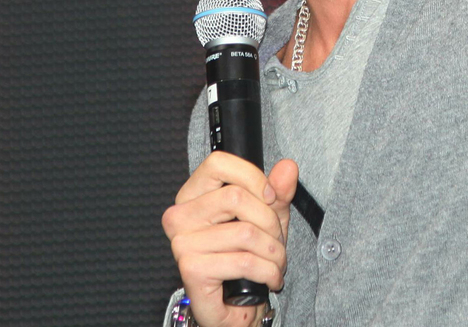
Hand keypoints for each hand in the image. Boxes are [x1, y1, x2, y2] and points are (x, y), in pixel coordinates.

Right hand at [162, 153, 297, 326]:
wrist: (236, 303)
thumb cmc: (247, 256)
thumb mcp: (268, 217)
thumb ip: (279, 191)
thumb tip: (287, 168)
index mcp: (193, 196)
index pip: (218, 163)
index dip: (253, 177)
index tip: (270, 197)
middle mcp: (180, 216)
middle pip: (236, 197)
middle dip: (270, 221)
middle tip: (276, 240)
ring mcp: (182, 243)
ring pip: (246, 232)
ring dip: (274, 251)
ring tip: (275, 261)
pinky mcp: (192, 269)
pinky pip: (244, 261)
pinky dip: (268, 271)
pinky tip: (269, 278)